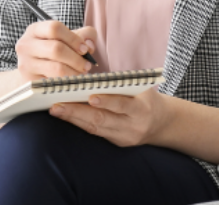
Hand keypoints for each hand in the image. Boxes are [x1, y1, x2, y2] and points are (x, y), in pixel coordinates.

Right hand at [15, 22, 97, 81]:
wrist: (32, 70)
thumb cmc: (51, 52)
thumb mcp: (64, 38)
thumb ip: (83, 35)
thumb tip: (89, 45)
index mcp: (34, 30)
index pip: (54, 28)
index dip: (73, 39)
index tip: (85, 49)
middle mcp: (26, 45)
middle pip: (56, 49)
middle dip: (76, 59)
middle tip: (87, 65)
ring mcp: (26, 64)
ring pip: (56, 68)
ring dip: (74, 72)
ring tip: (81, 74)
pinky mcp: (29, 81)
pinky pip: (54, 83)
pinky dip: (67, 82)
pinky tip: (72, 81)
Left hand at [48, 88, 172, 146]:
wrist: (162, 122)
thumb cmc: (145, 96)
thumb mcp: (140, 86)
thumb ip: (120, 82)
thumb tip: (89, 75)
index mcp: (142, 108)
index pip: (123, 105)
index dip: (107, 101)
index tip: (90, 96)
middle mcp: (133, 126)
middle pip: (102, 119)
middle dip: (78, 112)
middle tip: (57, 105)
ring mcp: (124, 137)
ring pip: (95, 128)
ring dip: (73, 119)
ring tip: (56, 110)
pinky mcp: (117, 142)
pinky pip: (96, 133)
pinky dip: (80, 123)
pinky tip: (66, 116)